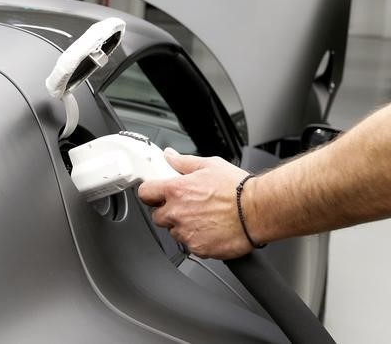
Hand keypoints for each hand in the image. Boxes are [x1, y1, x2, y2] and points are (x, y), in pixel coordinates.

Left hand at [138, 148, 252, 258]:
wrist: (259, 211)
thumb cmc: (238, 188)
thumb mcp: (209, 165)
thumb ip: (183, 162)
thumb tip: (169, 155)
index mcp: (176, 190)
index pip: (145, 193)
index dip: (151, 193)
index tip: (156, 194)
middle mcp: (177, 212)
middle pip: (157, 216)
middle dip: (168, 211)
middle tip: (186, 206)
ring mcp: (186, 232)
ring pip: (173, 232)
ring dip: (183, 226)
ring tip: (204, 218)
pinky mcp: (198, 248)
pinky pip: (190, 245)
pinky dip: (198, 240)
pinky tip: (211, 229)